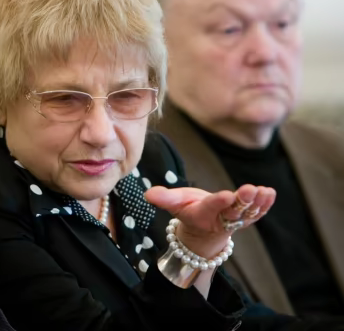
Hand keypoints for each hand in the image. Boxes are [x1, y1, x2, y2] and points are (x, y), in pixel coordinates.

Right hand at [145, 184, 274, 258]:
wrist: (202, 229)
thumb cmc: (187, 210)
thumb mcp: (174, 204)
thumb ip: (164, 198)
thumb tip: (148, 194)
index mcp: (201, 214)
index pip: (211, 207)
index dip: (219, 202)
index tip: (228, 194)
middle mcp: (220, 219)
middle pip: (232, 212)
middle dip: (242, 201)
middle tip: (250, 189)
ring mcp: (234, 220)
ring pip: (247, 213)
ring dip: (257, 203)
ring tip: (264, 191)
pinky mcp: (245, 219)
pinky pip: (256, 214)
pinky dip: (264, 205)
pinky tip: (270, 193)